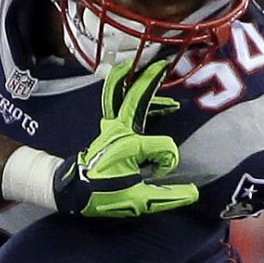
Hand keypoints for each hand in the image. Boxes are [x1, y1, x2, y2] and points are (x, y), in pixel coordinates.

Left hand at [52, 59, 199, 218]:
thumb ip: (166, 197)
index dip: (168, 161)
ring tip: (154, 69)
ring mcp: (111, 127)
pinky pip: (118, 102)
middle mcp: (119, 130)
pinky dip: (130, 91)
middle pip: (132, 94)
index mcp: (128, 145)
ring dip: (136, 79)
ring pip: (121, 93)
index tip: (160, 173)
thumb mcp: (136, 200)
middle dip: (148, 76)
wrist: (71, 192)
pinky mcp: (108, 128)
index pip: (163, 146)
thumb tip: (192, 193)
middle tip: (163, 62)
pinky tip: (146, 94)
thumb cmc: (101, 194)